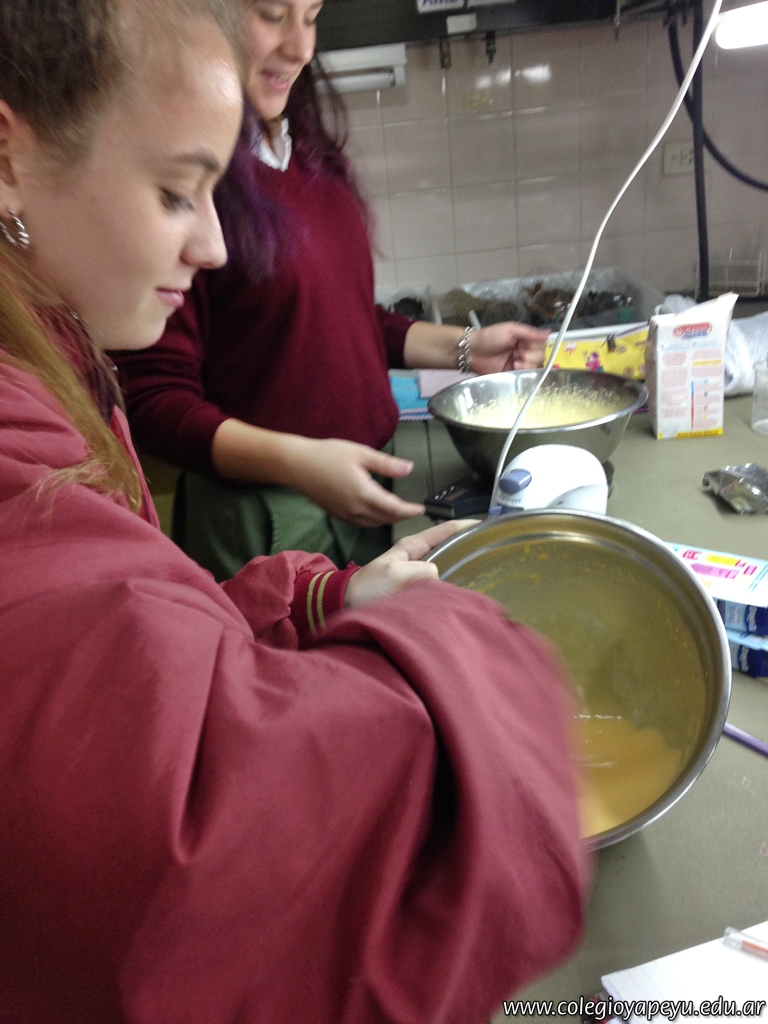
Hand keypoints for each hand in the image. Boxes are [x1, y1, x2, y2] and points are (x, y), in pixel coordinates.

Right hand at [287, 437, 425, 527]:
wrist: (296, 465)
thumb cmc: (328, 454)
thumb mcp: (361, 454)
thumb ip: (386, 464)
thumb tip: (409, 469)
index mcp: (365, 494)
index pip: (394, 508)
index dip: (409, 511)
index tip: (421, 509)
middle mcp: (356, 509)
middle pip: (385, 519)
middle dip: (401, 516)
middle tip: (413, 510)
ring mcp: (345, 515)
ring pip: (373, 524)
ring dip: (387, 520)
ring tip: (398, 512)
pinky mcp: (337, 515)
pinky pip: (361, 523)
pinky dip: (374, 520)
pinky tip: (376, 512)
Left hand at [344, 519, 478, 607]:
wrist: (348, 603)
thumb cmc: (368, 586)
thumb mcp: (395, 573)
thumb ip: (421, 570)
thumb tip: (440, 576)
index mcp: (412, 546)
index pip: (443, 531)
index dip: (463, 527)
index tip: (483, 526)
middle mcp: (417, 557)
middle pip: (448, 547)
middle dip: (466, 547)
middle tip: (489, 550)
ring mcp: (416, 573)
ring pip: (445, 566)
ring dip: (460, 567)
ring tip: (481, 570)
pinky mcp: (415, 589)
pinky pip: (438, 584)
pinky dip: (450, 584)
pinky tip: (462, 591)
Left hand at [469, 322, 549, 373]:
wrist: (471, 352)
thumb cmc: (489, 337)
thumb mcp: (510, 329)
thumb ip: (529, 332)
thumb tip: (549, 332)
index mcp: (525, 339)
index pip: (542, 344)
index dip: (536, 346)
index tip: (524, 344)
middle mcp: (524, 351)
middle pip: (540, 356)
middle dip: (530, 355)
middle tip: (516, 353)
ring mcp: (519, 364)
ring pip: (535, 367)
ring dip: (526, 364)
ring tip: (514, 361)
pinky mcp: (512, 375)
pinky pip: (525, 376)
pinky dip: (522, 372)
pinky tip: (513, 368)